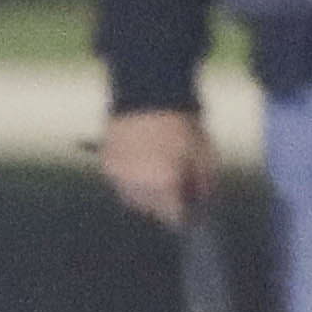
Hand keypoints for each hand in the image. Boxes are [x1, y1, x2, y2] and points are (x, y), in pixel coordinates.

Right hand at [100, 107, 210, 227]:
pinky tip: (144, 163)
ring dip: (147, 194)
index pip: (173, 217)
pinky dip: (131, 179)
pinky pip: (120, 182)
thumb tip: (204, 206)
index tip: (192, 212)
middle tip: (177, 189)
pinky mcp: (106, 163)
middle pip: (152, 210)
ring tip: (159, 173)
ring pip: (133, 199)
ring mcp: (118, 175)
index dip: (185, 215)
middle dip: (166, 204)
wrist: (149, 94)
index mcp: (163, 185)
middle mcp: (137, 185)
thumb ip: (205, 186)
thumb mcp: (205, 156)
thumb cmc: (183, 125)